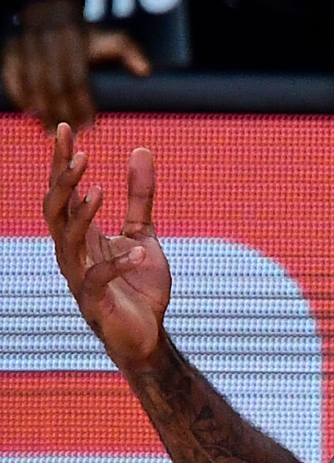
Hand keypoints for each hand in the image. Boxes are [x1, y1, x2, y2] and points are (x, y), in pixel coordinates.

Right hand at [3, 0, 149, 132]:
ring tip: (50, 131)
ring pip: (32, 83)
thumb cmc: (87, 35)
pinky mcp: (11, 50)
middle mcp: (47, 42)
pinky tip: (29, 113)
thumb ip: (130, 53)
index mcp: (73, 41)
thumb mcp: (112, 37)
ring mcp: (26, 45)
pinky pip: (11, 75)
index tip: (89, 125)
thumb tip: (145, 71)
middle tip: (70, 134)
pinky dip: (19, 95)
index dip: (82, 104)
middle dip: (61, 112)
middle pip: (53, 85)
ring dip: (41, 109)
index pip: (76, 78)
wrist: (52, 12)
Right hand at [43, 123, 170, 366]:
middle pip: (55, 210)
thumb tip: (141, 149)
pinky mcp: (94, 303)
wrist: (148, 334)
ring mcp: (80, 278)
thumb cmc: (139, 285)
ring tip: (99, 190)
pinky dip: (117, 265)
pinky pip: (97, 280)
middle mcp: (73, 253)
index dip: (61, 161)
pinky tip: (136, 252)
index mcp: (81, 234)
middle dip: (62, 181)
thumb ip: (141, 196)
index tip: (64, 127)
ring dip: (81, 214)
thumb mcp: (144, 232)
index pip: (64, 191)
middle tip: (79, 153)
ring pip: (66, 241)